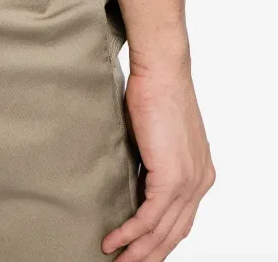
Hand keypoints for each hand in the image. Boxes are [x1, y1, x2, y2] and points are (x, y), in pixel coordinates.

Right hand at [101, 52, 215, 260]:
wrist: (162, 74)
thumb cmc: (156, 96)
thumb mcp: (159, 137)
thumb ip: (155, 163)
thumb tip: (138, 178)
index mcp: (200, 173)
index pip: (182, 220)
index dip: (162, 241)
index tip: (142, 251)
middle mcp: (200, 182)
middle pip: (175, 232)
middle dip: (150, 255)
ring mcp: (189, 180)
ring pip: (162, 230)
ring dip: (138, 251)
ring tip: (117, 261)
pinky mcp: (172, 176)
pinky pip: (150, 216)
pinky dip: (131, 232)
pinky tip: (115, 241)